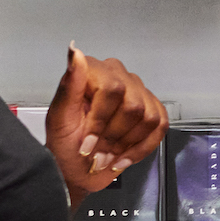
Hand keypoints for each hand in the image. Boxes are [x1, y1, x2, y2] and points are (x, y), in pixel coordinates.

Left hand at [47, 45, 166, 195]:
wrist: (77, 169)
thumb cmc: (65, 145)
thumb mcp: (59, 119)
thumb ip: (69, 86)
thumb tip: (74, 51)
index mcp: (94, 72)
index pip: (112, 88)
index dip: (101, 120)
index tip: (87, 142)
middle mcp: (119, 76)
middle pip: (133, 106)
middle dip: (114, 136)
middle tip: (96, 150)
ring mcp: (138, 92)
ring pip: (148, 118)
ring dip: (126, 145)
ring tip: (108, 153)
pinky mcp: (153, 111)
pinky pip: (160, 127)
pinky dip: (141, 149)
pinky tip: (123, 156)